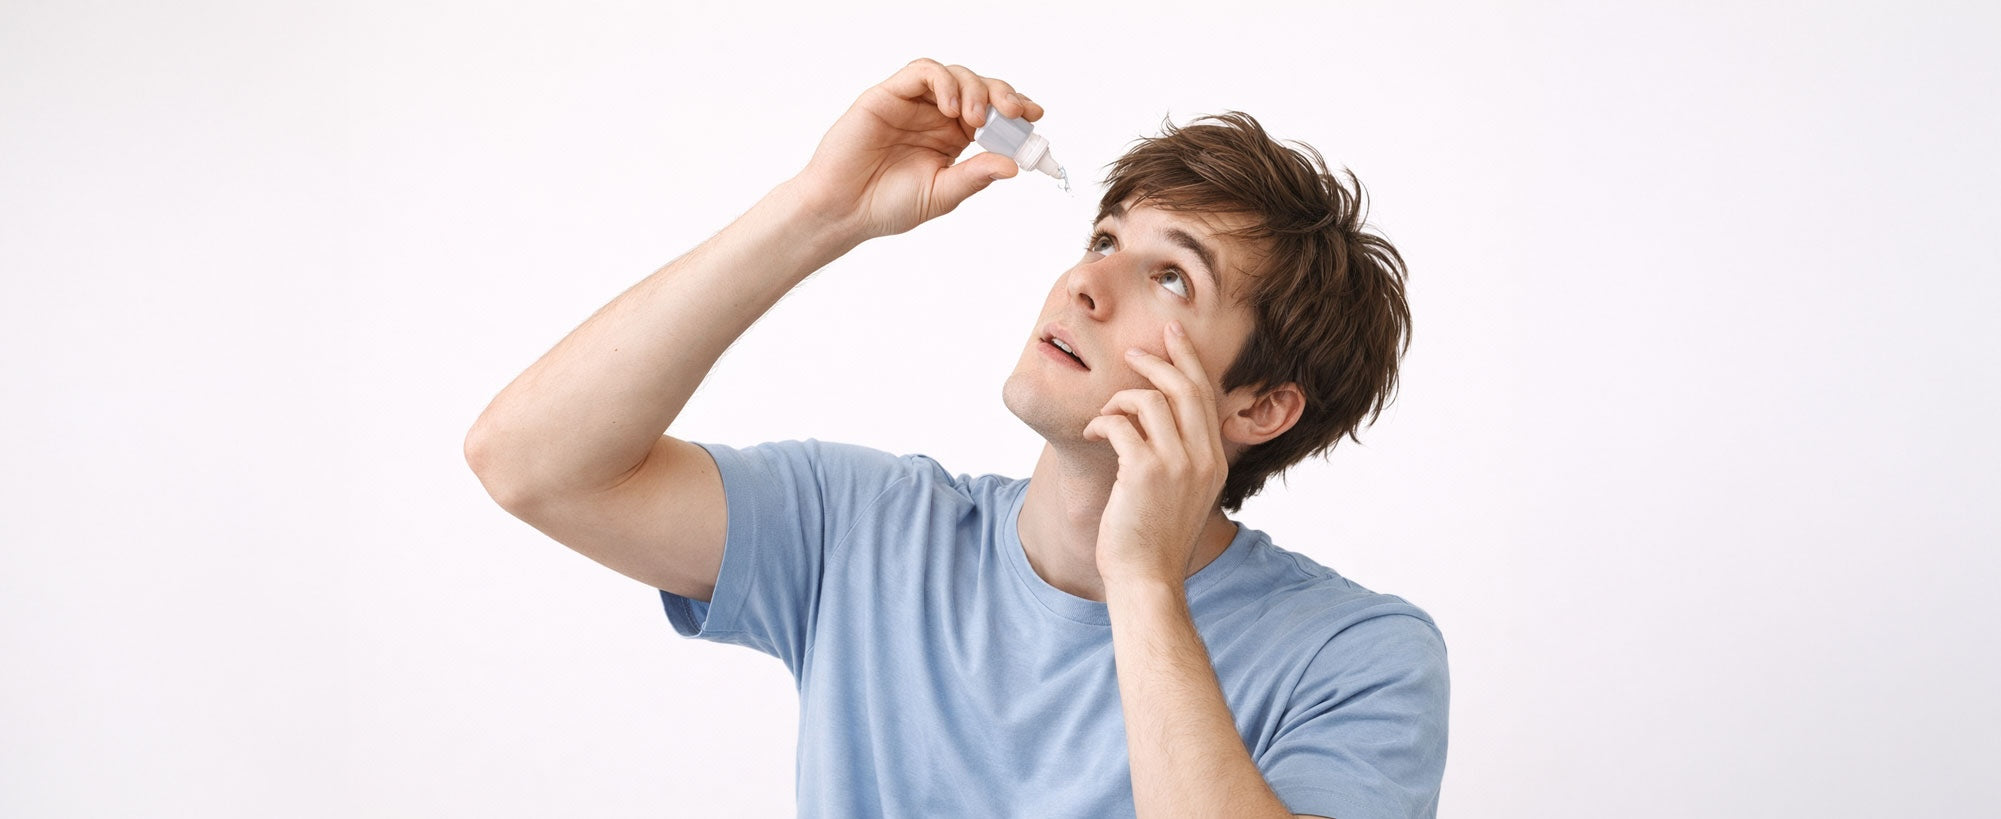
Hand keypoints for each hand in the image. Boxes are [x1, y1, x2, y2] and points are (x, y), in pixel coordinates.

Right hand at [791, 58, 1044, 241]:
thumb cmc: (887, 205)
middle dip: (1003, 95)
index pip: (993, 114)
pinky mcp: (889, 94)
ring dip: (975, 89)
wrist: (843, 209)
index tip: (1035, 117)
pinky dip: (943, 82)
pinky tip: (950, 108)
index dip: (1016, 109)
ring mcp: (914, 103)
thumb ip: (975, 176)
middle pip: (980, 88)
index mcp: (953, 139)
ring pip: (955, 75)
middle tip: (1015, 113)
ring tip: (976, 119)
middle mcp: (936, 116)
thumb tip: (1013, 165)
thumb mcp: (942, 194)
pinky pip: (923, 72)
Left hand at [1081, 321, 1228, 588]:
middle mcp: (1203, 458)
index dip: (1189, 360)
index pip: (1206, 396)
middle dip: (1158, 360)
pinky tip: (1092, 432)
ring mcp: (1176, 464)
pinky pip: (1120, 424)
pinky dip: (1102, 421)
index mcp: (1215, 461)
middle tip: (1133, 352)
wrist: (1147, 579)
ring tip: (1104, 415)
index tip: (1173, 335)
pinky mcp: (1144, 472)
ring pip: (1149, 400)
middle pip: (1185, 387)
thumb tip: (1159, 419)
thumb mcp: (1185, 495)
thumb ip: (1183, 458)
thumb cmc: (1156, 540)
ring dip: (1119, 400)